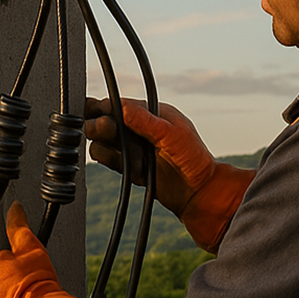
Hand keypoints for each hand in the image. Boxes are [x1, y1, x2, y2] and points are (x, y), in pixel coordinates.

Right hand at [84, 97, 252, 250]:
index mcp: (151, 114)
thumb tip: (121, 105)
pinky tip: (121, 163)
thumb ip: (145, 120)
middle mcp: (138, 128)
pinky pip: (105, 157)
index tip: (100, 115)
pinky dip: (107, 159)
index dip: (106, 108)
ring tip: (121, 152)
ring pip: (100, 139)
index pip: (118, 104)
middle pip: (105, 120)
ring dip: (104, 144)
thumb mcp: (172, 135)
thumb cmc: (193, 161)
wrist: (198, 193)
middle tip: (105, 132)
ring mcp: (131, 146)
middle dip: (100, 125)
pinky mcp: (126, 164)